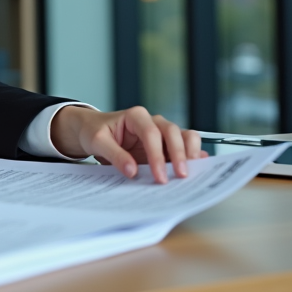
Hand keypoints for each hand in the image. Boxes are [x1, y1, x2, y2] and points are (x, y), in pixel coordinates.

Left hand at [49, 105, 207, 183]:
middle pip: (173, 132)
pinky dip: (192, 155)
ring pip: (184, 136)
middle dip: (179, 154)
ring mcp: (160, 133)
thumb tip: (132, 171)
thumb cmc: (94, 131)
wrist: (92, 130)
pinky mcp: (164, 145)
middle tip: (180, 176)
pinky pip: (184, 146)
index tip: (159, 176)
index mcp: (135, 116)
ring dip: (190, 153)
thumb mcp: (97, 141)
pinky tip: (198, 166)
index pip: (151, 133)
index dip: (157, 155)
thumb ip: (114, 155)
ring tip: (190, 171)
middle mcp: (152, 121)